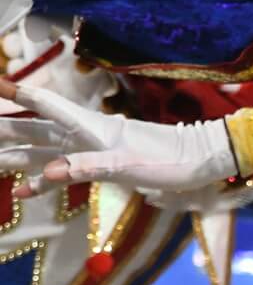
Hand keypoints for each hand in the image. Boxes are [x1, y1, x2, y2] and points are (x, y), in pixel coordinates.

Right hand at [0, 80, 237, 196]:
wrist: (201, 162)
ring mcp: (93, 149)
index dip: (18, 94)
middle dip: (6, 127)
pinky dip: (40, 180)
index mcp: (92, 128)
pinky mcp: (102, 164)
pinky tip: (22, 190)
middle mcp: (87, 134)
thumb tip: (45, 173)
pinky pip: (63, 170)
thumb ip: (86, 168)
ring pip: (44, 148)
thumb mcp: (128, 166)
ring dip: (16, 154)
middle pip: (36, 127)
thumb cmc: (170, 161)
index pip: (47, 105)